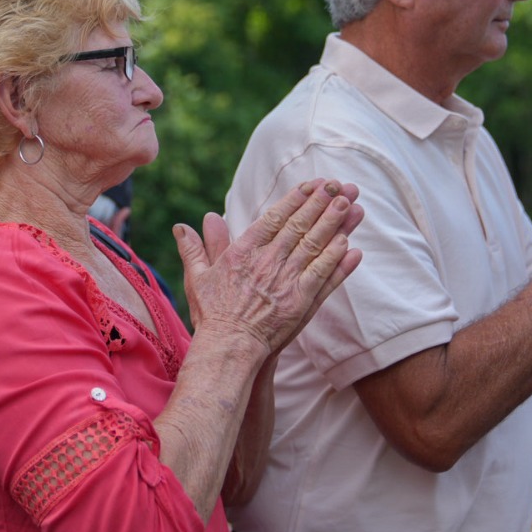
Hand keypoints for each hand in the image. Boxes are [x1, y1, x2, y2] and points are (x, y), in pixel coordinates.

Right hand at [175, 179, 363, 356]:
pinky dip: (337, 260)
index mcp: (244, 252)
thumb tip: (182, 226)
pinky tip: (349, 245)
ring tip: (350, 204)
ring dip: (334, 224)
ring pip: (315, 245)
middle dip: (321, 203)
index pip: (274, 218)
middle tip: (340, 185)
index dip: (295, 199)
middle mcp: (267, 261)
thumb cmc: (212, 314)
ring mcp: (286, 281)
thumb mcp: (198, 277)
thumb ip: (195, 249)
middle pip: (299, 226)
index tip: (311, 185)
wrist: (228, 346)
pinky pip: (322, 275)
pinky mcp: (300, 302)